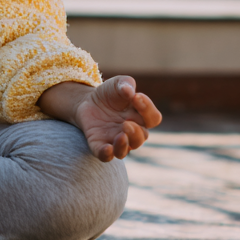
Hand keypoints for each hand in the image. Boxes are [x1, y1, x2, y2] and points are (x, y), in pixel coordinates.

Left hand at [38, 76, 161, 160]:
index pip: (153, 118)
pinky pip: (105, 156)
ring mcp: (115, 140)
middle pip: (142, 138)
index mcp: (141, 117)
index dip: (148, 109)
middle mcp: (131, 132)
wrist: (87, 101)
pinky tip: (107, 148)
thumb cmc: (109, 94)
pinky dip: (107, 154)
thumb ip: (126, 84)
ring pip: (125, 150)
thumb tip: (129, 91)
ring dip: (124, 145)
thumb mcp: (118, 83)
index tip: (136, 97)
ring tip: (121, 135)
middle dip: (136, 132)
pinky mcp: (99, 144)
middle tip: (126, 123)